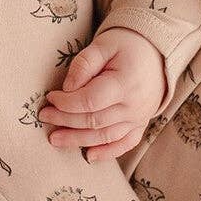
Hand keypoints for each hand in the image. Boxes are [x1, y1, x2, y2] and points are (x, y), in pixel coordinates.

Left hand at [37, 27, 164, 162]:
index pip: (90, 101)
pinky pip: (125, 144)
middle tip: (44, 117)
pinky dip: (108, 153)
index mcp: (125, 83)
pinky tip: (88, 156)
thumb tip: (67, 88)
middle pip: (94, 121)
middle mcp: (134, 106)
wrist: (156, 52)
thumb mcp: (103, 45)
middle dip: (65, 121)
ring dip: (78, 140)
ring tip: (55, 139)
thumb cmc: (126, 45)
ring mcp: (139, 118)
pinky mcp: (141, 124)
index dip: (67, 103)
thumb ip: (83, 64)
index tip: (50, 97)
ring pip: (105, 136)